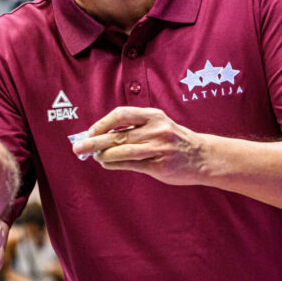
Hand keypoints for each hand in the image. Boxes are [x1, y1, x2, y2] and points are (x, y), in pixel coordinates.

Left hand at [71, 107, 209, 185]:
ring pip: (122, 151)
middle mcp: (156, 130)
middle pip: (118, 135)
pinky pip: (131, 165)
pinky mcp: (159, 166)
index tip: (91, 131)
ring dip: (103, 155)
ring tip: (94, 157)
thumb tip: (102, 134)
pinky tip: (106, 164)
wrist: (203, 157)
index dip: (103, 123)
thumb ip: (135, 127)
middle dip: (94, 141)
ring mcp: (159, 148)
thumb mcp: (160, 124)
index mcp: (154, 116)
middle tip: (77, 147)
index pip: (122, 114)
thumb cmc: (175, 139)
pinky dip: (115, 165)